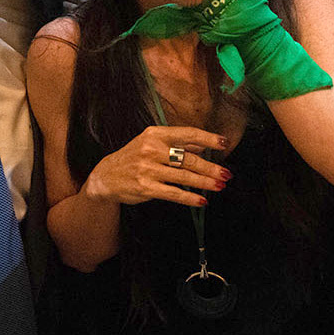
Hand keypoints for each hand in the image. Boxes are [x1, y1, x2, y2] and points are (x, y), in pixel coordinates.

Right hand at [82, 124, 230, 206]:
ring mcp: (147, 168)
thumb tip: (202, 145)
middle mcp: (151, 149)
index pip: (187, 133)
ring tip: (220, 186)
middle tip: (227, 174)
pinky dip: (190, 198)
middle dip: (210, 167)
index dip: (208, 138)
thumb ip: (176, 144)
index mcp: (155, 134)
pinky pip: (173, 193)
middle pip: (188, 158)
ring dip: (205, 182)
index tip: (224, 143)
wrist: (106, 176)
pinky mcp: (145, 187)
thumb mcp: (151, 143)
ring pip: (183, 176)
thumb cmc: (133, 158)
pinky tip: (202, 201)